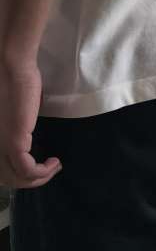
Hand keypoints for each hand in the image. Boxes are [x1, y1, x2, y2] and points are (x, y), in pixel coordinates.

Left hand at [0, 61, 60, 188]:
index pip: (1, 169)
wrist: (11, 69)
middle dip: (31, 181)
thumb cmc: (13, 82)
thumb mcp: (15, 112)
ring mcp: (0, 145)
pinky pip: (27, 169)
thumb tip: (27, 133)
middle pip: (7, 178)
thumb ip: (18, 126)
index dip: (20, 174)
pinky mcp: (14, 141)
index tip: (40, 164)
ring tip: (53, 168)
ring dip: (38, 178)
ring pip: (16, 178)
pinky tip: (54, 163)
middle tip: (48, 171)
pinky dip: (43, 171)